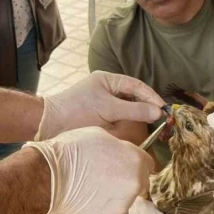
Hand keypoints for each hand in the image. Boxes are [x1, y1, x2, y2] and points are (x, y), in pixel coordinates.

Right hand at [25, 127, 154, 213]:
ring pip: (123, 198)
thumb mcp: (100, 135)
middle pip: (138, 183)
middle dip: (126, 178)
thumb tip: (122, 151)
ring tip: (91, 184)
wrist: (49, 176)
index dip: (136, 161)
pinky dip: (100, 205)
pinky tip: (85, 195)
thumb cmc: (72, 151)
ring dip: (113, 192)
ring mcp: (121, 205)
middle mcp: (134, 185)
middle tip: (105, 172)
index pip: (149, 164)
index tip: (126, 162)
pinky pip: (107, 211)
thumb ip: (119, 146)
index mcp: (135, 162)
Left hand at [35, 71, 164, 140]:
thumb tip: (157, 112)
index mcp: (108, 80)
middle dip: (146, 108)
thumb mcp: (108, 109)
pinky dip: (127, 126)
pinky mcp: (100, 119)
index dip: (151, 96)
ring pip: (127, 111)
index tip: (164, 109)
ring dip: (137, 119)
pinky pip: (119, 121)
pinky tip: (133, 133)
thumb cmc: (77, 110)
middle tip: (161, 121)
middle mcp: (107, 90)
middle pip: (133, 98)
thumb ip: (133, 110)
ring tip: (150, 128)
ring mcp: (103, 105)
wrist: (49, 125)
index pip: (136, 86)